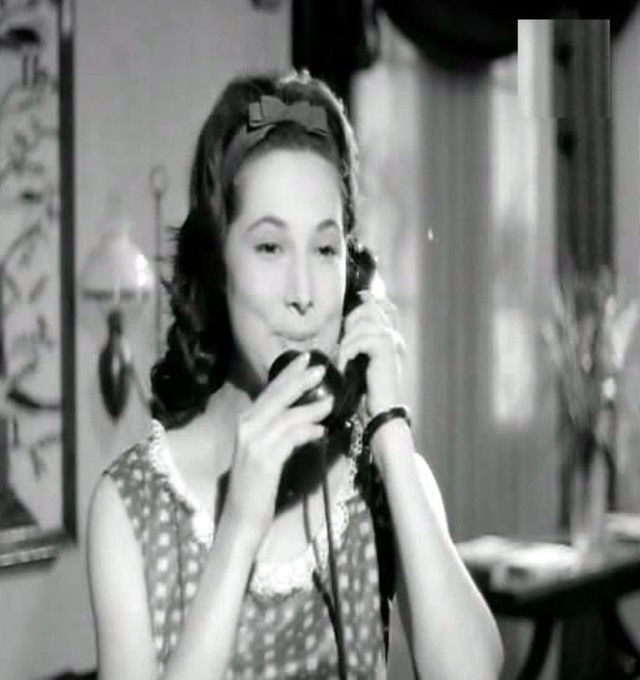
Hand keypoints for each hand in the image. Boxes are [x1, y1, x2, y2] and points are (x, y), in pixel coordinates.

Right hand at [224, 352, 332, 548]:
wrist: (241, 518)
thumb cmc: (255, 485)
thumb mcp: (264, 451)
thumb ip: (277, 431)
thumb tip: (304, 416)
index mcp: (245, 422)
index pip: (270, 391)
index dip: (288, 373)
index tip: (305, 358)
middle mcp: (246, 427)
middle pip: (277, 396)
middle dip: (300, 379)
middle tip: (320, 367)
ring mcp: (253, 443)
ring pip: (286, 416)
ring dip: (311, 407)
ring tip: (330, 401)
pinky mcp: (264, 460)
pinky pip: (290, 438)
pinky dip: (307, 431)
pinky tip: (321, 430)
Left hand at [337, 290, 406, 416]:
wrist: (380, 411)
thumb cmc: (367, 391)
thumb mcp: (359, 362)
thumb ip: (356, 343)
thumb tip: (343, 327)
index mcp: (389, 336)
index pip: (380, 306)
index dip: (368, 299)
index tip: (359, 297)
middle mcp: (393, 334)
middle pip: (368, 309)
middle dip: (350, 323)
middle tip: (344, 347)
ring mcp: (391, 339)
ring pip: (361, 324)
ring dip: (346, 343)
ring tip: (343, 361)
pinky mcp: (386, 347)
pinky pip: (359, 339)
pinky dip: (347, 353)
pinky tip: (345, 366)